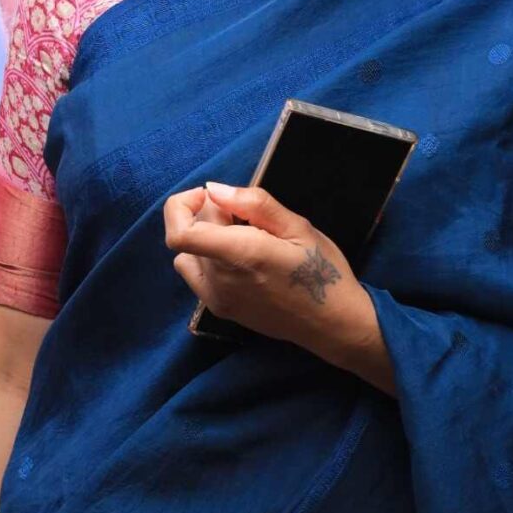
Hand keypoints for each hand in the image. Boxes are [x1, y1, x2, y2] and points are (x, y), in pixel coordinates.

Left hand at [163, 182, 394, 392]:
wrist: (332, 323)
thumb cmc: (322, 271)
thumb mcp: (298, 226)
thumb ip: (254, 204)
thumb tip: (214, 189)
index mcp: (240, 254)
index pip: (180, 231)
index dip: (185, 204)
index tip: (211, 196)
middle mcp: (220, 279)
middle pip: (191, 234)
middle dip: (210, 215)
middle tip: (248, 218)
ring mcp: (216, 298)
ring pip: (189, 252)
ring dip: (206, 236)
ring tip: (244, 238)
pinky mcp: (219, 309)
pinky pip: (193, 273)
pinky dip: (204, 257)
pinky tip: (235, 258)